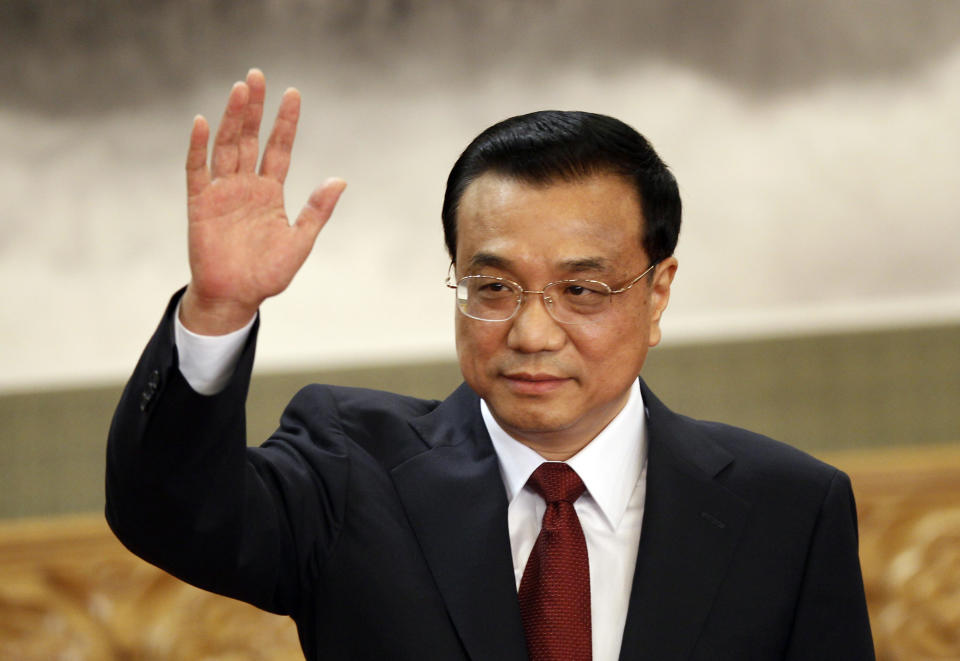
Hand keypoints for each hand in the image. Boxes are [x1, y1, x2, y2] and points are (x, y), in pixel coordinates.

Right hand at [180, 68, 345, 333]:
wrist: (235, 297)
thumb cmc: (268, 274)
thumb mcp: (300, 241)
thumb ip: (317, 210)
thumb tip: (340, 180)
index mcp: (270, 192)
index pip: (279, 148)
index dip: (285, 122)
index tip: (293, 94)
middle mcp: (246, 186)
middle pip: (250, 139)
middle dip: (255, 108)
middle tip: (258, 76)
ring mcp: (222, 192)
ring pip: (226, 146)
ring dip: (232, 118)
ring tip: (239, 89)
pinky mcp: (200, 203)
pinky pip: (197, 170)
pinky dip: (198, 146)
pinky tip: (202, 122)